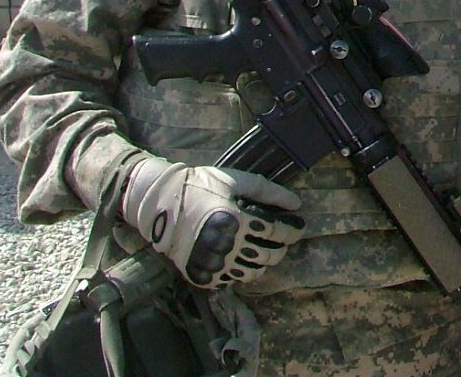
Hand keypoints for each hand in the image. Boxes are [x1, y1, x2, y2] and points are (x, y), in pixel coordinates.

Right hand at [121, 157, 304, 288]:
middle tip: (282, 239)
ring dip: (263, 261)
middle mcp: (227, 246)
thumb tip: (296, 203)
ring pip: (252, 272)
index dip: (293, 230)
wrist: (160, 205)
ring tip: (262, 249)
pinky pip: (231, 280)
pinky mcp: (203, 275)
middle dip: (281, 247)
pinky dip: (241, 271)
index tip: (300, 226)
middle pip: (268, 255)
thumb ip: (268, 191)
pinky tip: (241, 258)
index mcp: (237, 221)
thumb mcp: (235, 181)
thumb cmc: (200, 186)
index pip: (277, 232)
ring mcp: (214, 264)